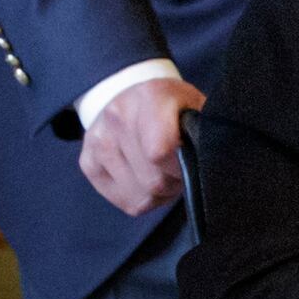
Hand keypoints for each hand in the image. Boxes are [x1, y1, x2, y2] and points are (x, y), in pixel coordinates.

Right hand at [77, 75, 205, 215]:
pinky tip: (144, 177)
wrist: (131, 98)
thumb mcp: (195, 106)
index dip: (181, 167)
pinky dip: (142, 197)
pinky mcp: (88, 163)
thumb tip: (211, 163)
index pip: (160, 152)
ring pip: (140, 196)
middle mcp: (117, 115)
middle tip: (178, 166)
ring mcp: (98, 140)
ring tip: (162, 170)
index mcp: (150, 95)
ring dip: (159, 192)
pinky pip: (126, 202)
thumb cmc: (172, 108)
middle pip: (153, 181)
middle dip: (174, 181)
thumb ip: (203, 131)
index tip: (190, 161)